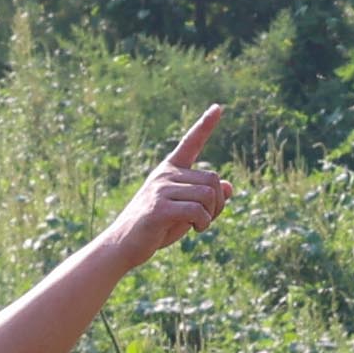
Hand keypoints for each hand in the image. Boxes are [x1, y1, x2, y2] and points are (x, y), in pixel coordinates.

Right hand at [101, 106, 235, 264]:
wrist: (123, 245)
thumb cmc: (156, 228)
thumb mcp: (185, 210)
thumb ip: (205, 198)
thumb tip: (229, 187)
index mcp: (169, 170)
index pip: (190, 142)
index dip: (206, 125)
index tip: (218, 107)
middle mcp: (165, 174)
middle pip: (212, 178)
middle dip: (218, 202)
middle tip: (206, 219)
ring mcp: (160, 189)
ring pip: (208, 193)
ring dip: (212, 214)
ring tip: (199, 225)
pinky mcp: (159, 208)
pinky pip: (197, 210)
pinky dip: (204, 222)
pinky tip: (195, 229)